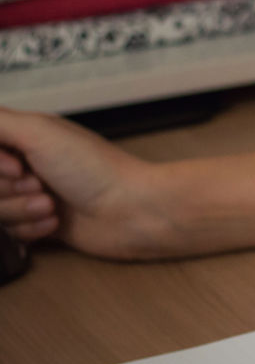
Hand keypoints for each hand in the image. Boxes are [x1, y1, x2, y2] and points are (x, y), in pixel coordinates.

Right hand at [0, 107, 165, 257]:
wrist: (133, 212)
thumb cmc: (94, 168)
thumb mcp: (39, 131)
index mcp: (24, 136)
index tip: (17, 167)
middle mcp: (25, 164)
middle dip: (6, 190)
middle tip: (40, 185)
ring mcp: (31, 196)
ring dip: (20, 210)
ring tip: (52, 206)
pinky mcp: (40, 226)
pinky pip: (11, 233)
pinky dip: (31, 230)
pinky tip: (56, 224)